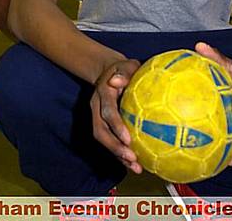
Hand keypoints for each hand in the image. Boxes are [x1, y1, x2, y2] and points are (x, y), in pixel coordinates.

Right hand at [90, 58, 141, 172]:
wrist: (108, 71)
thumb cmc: (122, 69)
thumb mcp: (125, 65)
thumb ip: (124, 72)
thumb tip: (116, 80)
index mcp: (103, 93)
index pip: (107, 111)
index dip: (116, 126)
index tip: (128, 139)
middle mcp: (97, 107)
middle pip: (101, 131)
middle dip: (115, 147)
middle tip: (132, 158)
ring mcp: (97, 117)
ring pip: (102, 139)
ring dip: (117, 155)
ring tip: (134, 167)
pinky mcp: (102, 124)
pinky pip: (108, 141)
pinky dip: (119, 154)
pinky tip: (133, 164)